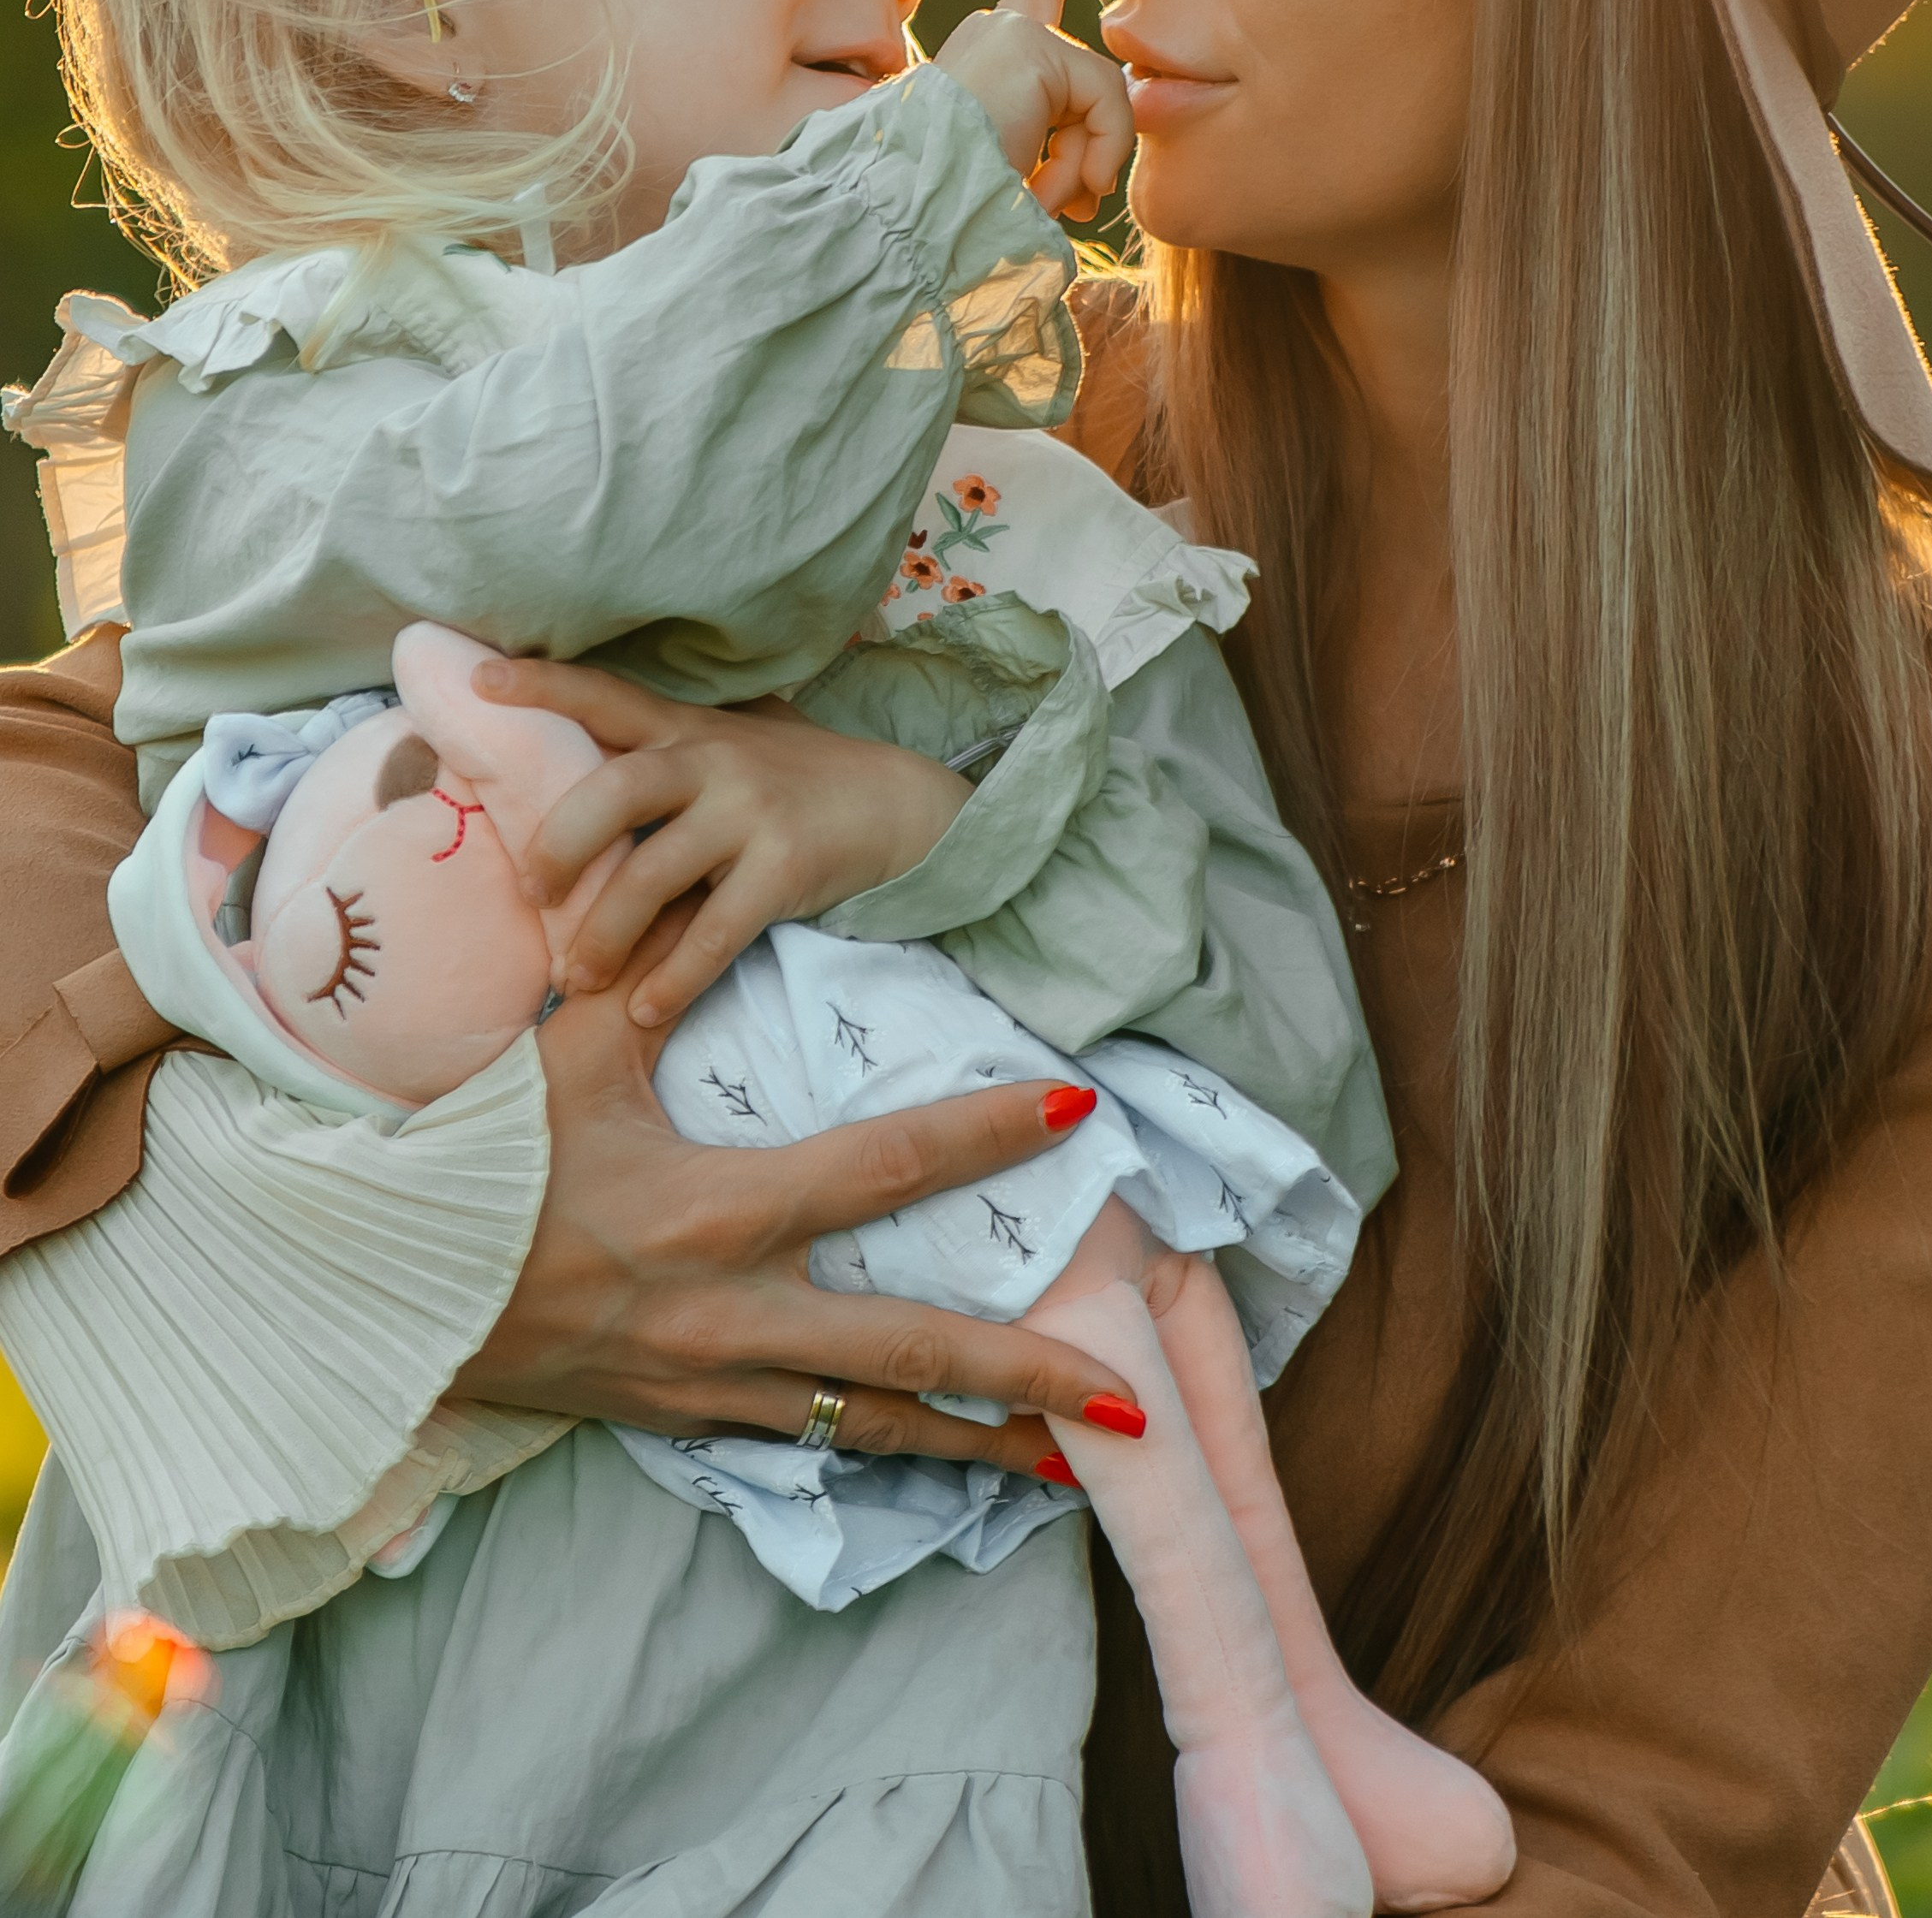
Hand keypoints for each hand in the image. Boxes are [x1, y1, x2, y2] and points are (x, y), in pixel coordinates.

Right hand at [452, 953, 1136, 1477]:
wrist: (381, 1297)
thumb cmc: (476, 1163)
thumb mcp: (569, 1057)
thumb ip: (648, 973)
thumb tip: (695, 887)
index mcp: (718, 1210)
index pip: (888, 1164)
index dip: (988, 1133)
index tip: (1077, 1109)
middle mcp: (732, 1313)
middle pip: (914, 1350)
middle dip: (1029, 1372)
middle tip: (1129, 1395)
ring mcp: (709, 1386)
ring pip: (869, 1427)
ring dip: (976, 1447)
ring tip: (1070, 1464)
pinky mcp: (681, 1426)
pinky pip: (801, 1447)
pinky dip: (876, 1453)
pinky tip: (936, 1459)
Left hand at [474, 658, 971, 1021]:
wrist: (901, 804)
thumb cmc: (800, 778)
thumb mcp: (736, 740)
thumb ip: (668, 745)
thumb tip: (577, 751)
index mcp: (688, 728)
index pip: (605, 695)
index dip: (542, 684)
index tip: (479, 679)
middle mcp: (713, 760)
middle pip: (615, 791)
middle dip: (559, 845)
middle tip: (532, 894)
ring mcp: (751, 813)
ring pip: (654, 875)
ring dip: (605, 936)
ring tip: (575, 981)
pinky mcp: (786, 868)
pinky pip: (715, 932)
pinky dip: (675, 979)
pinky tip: (644, 1012)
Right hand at [934, 0, 1132, 220]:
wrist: (906, 210)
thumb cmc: (949, 209)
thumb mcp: (1009, 175)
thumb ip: (1052, 156)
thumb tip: (1100, 179)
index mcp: (983, 56)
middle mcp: (994, 32)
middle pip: (1090, 86)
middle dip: (1088, 155)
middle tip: (1065, 206)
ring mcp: (1013, 32)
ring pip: (1099, 101)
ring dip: (1081, 166)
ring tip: (1036, 196)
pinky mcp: (1032, 46)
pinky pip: (1107, 100)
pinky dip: (1097, 153)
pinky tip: (1050, 184)